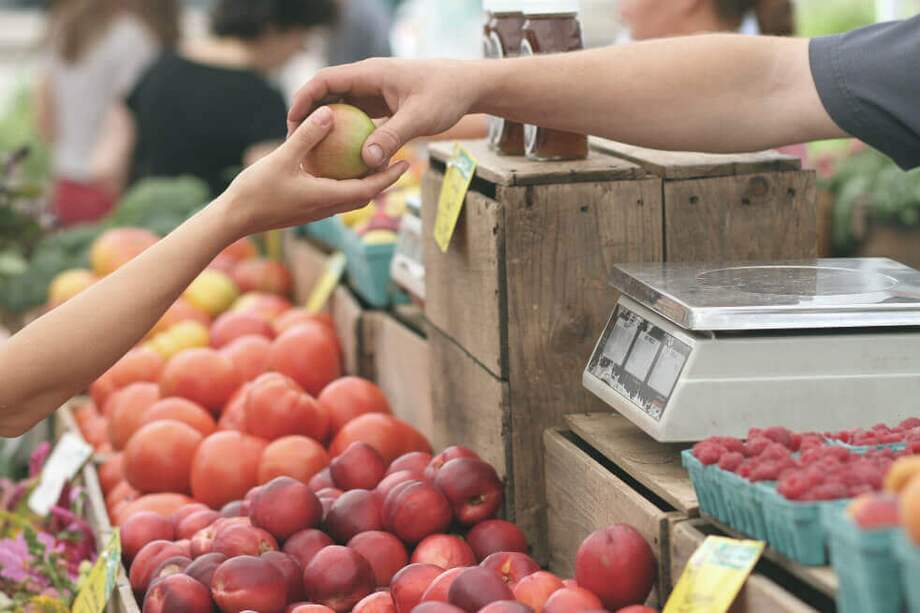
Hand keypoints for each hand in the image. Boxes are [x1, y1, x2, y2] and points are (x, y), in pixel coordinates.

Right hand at [219, 106, 408, 237]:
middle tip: (398, 160)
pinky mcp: (304, 209)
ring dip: (365, 182)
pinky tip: (337, 165)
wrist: (233, 220)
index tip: (406, 162)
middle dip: (384, 180)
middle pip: (364, 195)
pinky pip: (332, 195)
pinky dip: (343, 182)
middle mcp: (326, 207)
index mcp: (326, 198)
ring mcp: (315, 210)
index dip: (389, 177)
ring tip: (373, 161)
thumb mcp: (281, 158)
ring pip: (349, 197)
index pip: (368, 189)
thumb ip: (307, 136)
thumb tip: (329, 113)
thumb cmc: (255, 191)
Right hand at [287, 58, 481, 168]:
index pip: (325, 80)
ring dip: (327, 127)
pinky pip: (357, 118)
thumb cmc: (446, 95)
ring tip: (312, 153)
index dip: (304, 99)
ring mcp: (374, 92)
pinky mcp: (382, 105)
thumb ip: (392, 137)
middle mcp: (368, 80)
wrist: (468, 86)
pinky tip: (342, 158)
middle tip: (295, 143)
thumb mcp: (419, 118)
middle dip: (308, 116)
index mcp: (370, 73)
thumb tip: (366, 161)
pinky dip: (347, 134)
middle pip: (327, 94)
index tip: (292, 122)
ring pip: (341, 107)